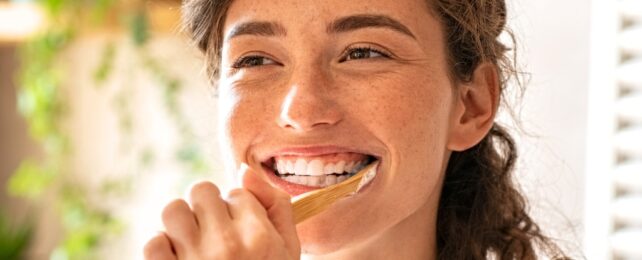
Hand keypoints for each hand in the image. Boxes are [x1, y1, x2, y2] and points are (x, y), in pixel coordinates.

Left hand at [144, 165, 299, 258]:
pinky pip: (152, 242)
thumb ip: (276, 207)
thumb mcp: (287, 251)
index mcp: (260, 237)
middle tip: (213, 231)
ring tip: (192, 241)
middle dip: (206, 207)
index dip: (237, 208)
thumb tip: (244, 169)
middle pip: (202, 190)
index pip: (237, 191)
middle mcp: (227, 244)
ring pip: (172, 209)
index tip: (240, 231)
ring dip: (180, 223)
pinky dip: (162, 249)